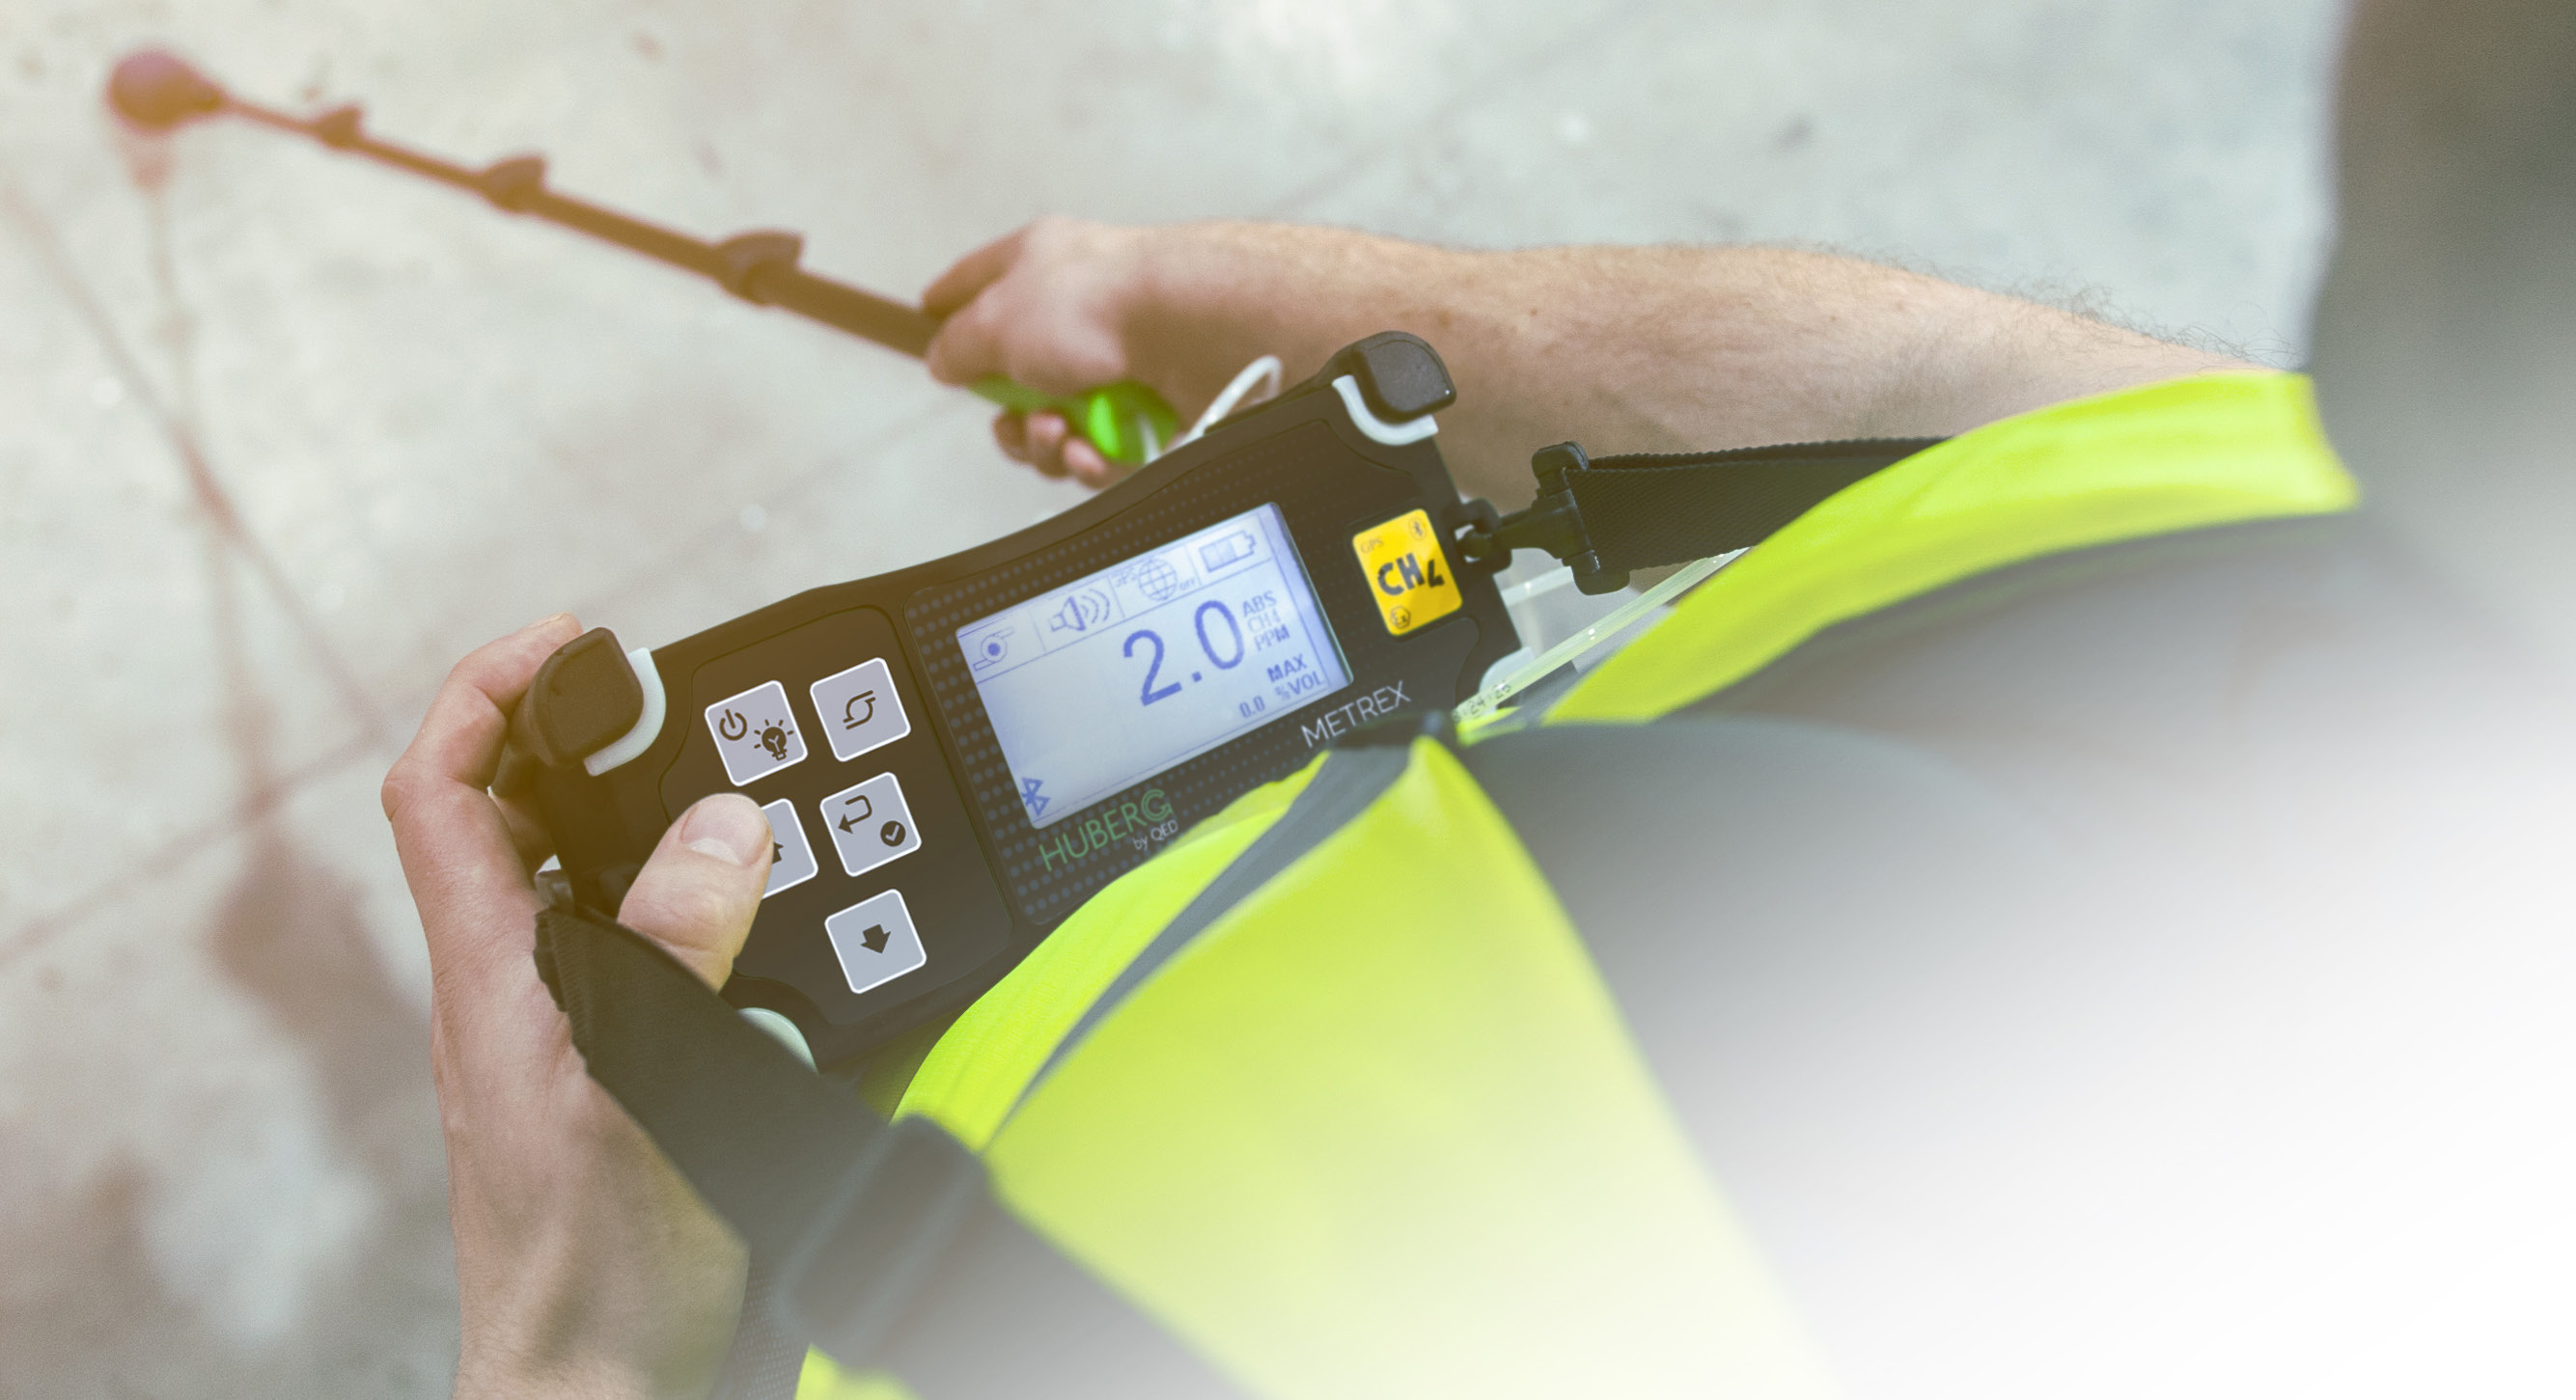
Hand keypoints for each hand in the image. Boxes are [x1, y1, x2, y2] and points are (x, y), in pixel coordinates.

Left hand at [382, 614, 775, 1398]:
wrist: (598, 1380)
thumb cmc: (598, 1265)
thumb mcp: (640, 1087)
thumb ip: (671, 952)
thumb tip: (717, 826)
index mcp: (495, 971)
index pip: (443, 792)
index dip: (488, 694)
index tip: (568, 641)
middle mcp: (518, 988)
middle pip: (518, 818)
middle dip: (589, 739)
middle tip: (675, 705)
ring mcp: (563, 1030)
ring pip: (590, 883)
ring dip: (653, 824)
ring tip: (739, 795)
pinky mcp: (614, 1073)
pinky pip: (644, 952)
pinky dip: (701, 911)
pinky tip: (760, 922)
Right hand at [923, 217, 1171, 489]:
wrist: (1191, 333)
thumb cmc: (1098, 304)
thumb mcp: (992, 320)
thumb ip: (955, 344)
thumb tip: (944, 361)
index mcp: (1042, 264)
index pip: (980, 279)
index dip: (949, 304)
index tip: (925, 324)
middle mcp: (1082, 312)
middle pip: (1021, 381)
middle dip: (1011, 419)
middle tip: (1019, 421)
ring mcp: (1121, 364)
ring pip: (1059, 429)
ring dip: (1046, 445)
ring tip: (1060, 434)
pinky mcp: (1154, 412)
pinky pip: (1102, 455)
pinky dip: (1089, 461)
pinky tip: (1093, 453)